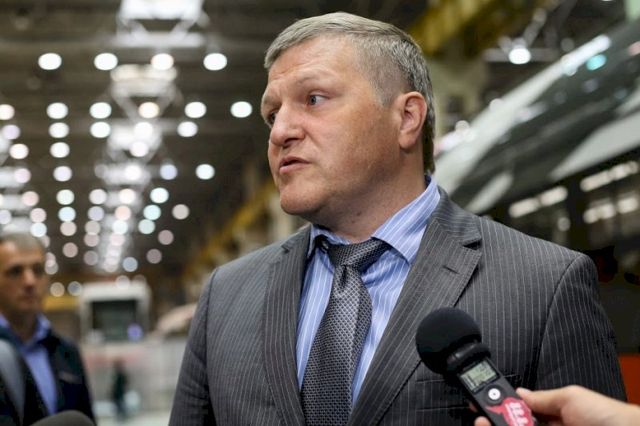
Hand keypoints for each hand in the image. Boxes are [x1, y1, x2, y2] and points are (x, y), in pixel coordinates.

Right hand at [473, 386, 639, 425]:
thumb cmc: (609, 418)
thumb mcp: (571, 397)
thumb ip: (542, 397)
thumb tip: (517, 393)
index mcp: (555, 415)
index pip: (520, 413)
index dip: (501, 408)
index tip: (485, 406)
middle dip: (494, 421)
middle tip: (480, 419)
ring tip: (484, 424)